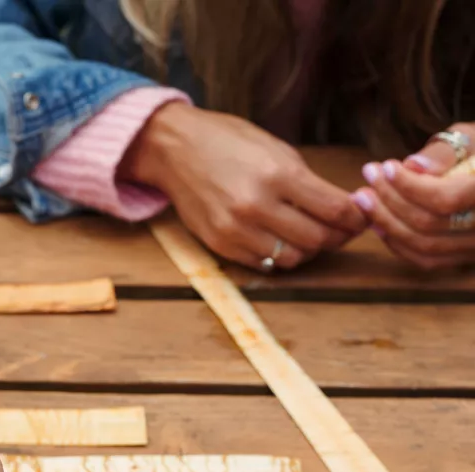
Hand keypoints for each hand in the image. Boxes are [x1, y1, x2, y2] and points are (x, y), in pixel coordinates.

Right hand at [122, 103, 367, 269]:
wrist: (174, 149)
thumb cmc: (227, 141)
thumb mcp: (276, 148)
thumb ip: (307, 181)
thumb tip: (342, 206)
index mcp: (278, 174)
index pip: (335, 210)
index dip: (357, 217)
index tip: (362, 216)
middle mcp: (256, 205)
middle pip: (318, 238)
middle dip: (338, 236)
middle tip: (343, 229)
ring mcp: (236, 229)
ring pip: (293, 257)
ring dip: (309, 249)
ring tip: (311, 235)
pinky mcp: (220, 243)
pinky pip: (264, 263)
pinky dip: (280, 256)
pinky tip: (281, 240)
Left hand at [351, 123, 474, 270]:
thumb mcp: (470, 139)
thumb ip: (444, 153)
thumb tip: (414, 166)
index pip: (446, 199)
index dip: (410, 186)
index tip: (385, 167)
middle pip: (430, 224)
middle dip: (389, 202)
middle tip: (366, 181)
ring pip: (425, 246)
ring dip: (387, 223)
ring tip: (364, 200)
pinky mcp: (463, 258)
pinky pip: (427, 260)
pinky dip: (398, 243)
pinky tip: (378, 223)